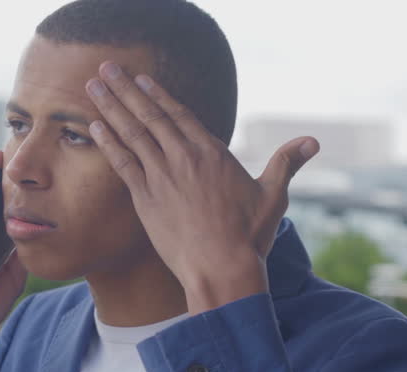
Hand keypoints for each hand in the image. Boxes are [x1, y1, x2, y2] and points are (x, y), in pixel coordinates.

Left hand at [84, 61, 318, 311]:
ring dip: (111, 106)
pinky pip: (123, 162)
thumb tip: (313, 141)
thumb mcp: (273, 195)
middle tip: (107, 68)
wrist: (222, 268)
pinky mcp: (146, 198)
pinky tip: (95, 125)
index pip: (180, 115)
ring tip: (93, 86)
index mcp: (213, 153)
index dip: (159, 95)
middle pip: (151, 115)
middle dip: (126, 89)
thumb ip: (286, 163)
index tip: (142, 80)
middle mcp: (185, 158)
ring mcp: (163, 176)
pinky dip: (108, 142)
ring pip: (132, 132)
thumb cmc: (249, 236)